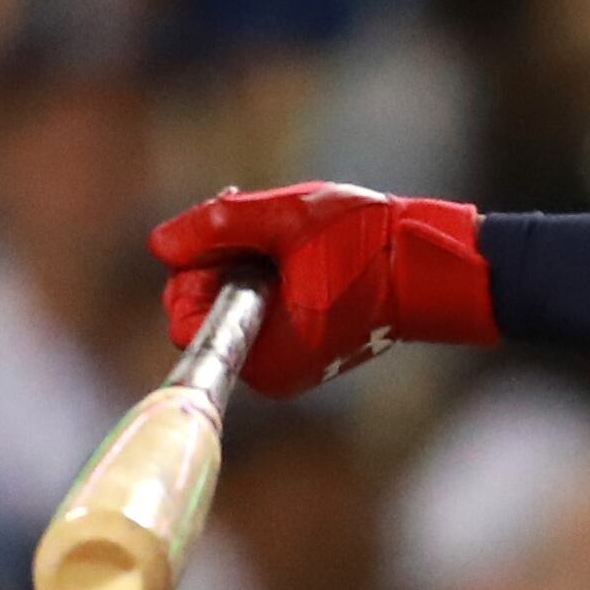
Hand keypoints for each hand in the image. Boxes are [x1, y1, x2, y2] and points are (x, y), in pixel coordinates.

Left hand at [147, 182, 498, 396]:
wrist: (430, 267)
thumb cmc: (369, 243)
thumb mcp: (286, 217)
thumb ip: (214, 226)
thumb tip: (159, 244)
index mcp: (265, 354)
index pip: (184, 316)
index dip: (198, 270)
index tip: (240, 241)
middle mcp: (271, 373)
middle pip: (204, 312)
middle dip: (222, 264)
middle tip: (267, 232)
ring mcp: (287, 367)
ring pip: (231, 310)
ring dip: (245, 267)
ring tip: (290, 243)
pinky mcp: (302, 356)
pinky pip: (258, 317)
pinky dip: (266, 283)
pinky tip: (297, 256)